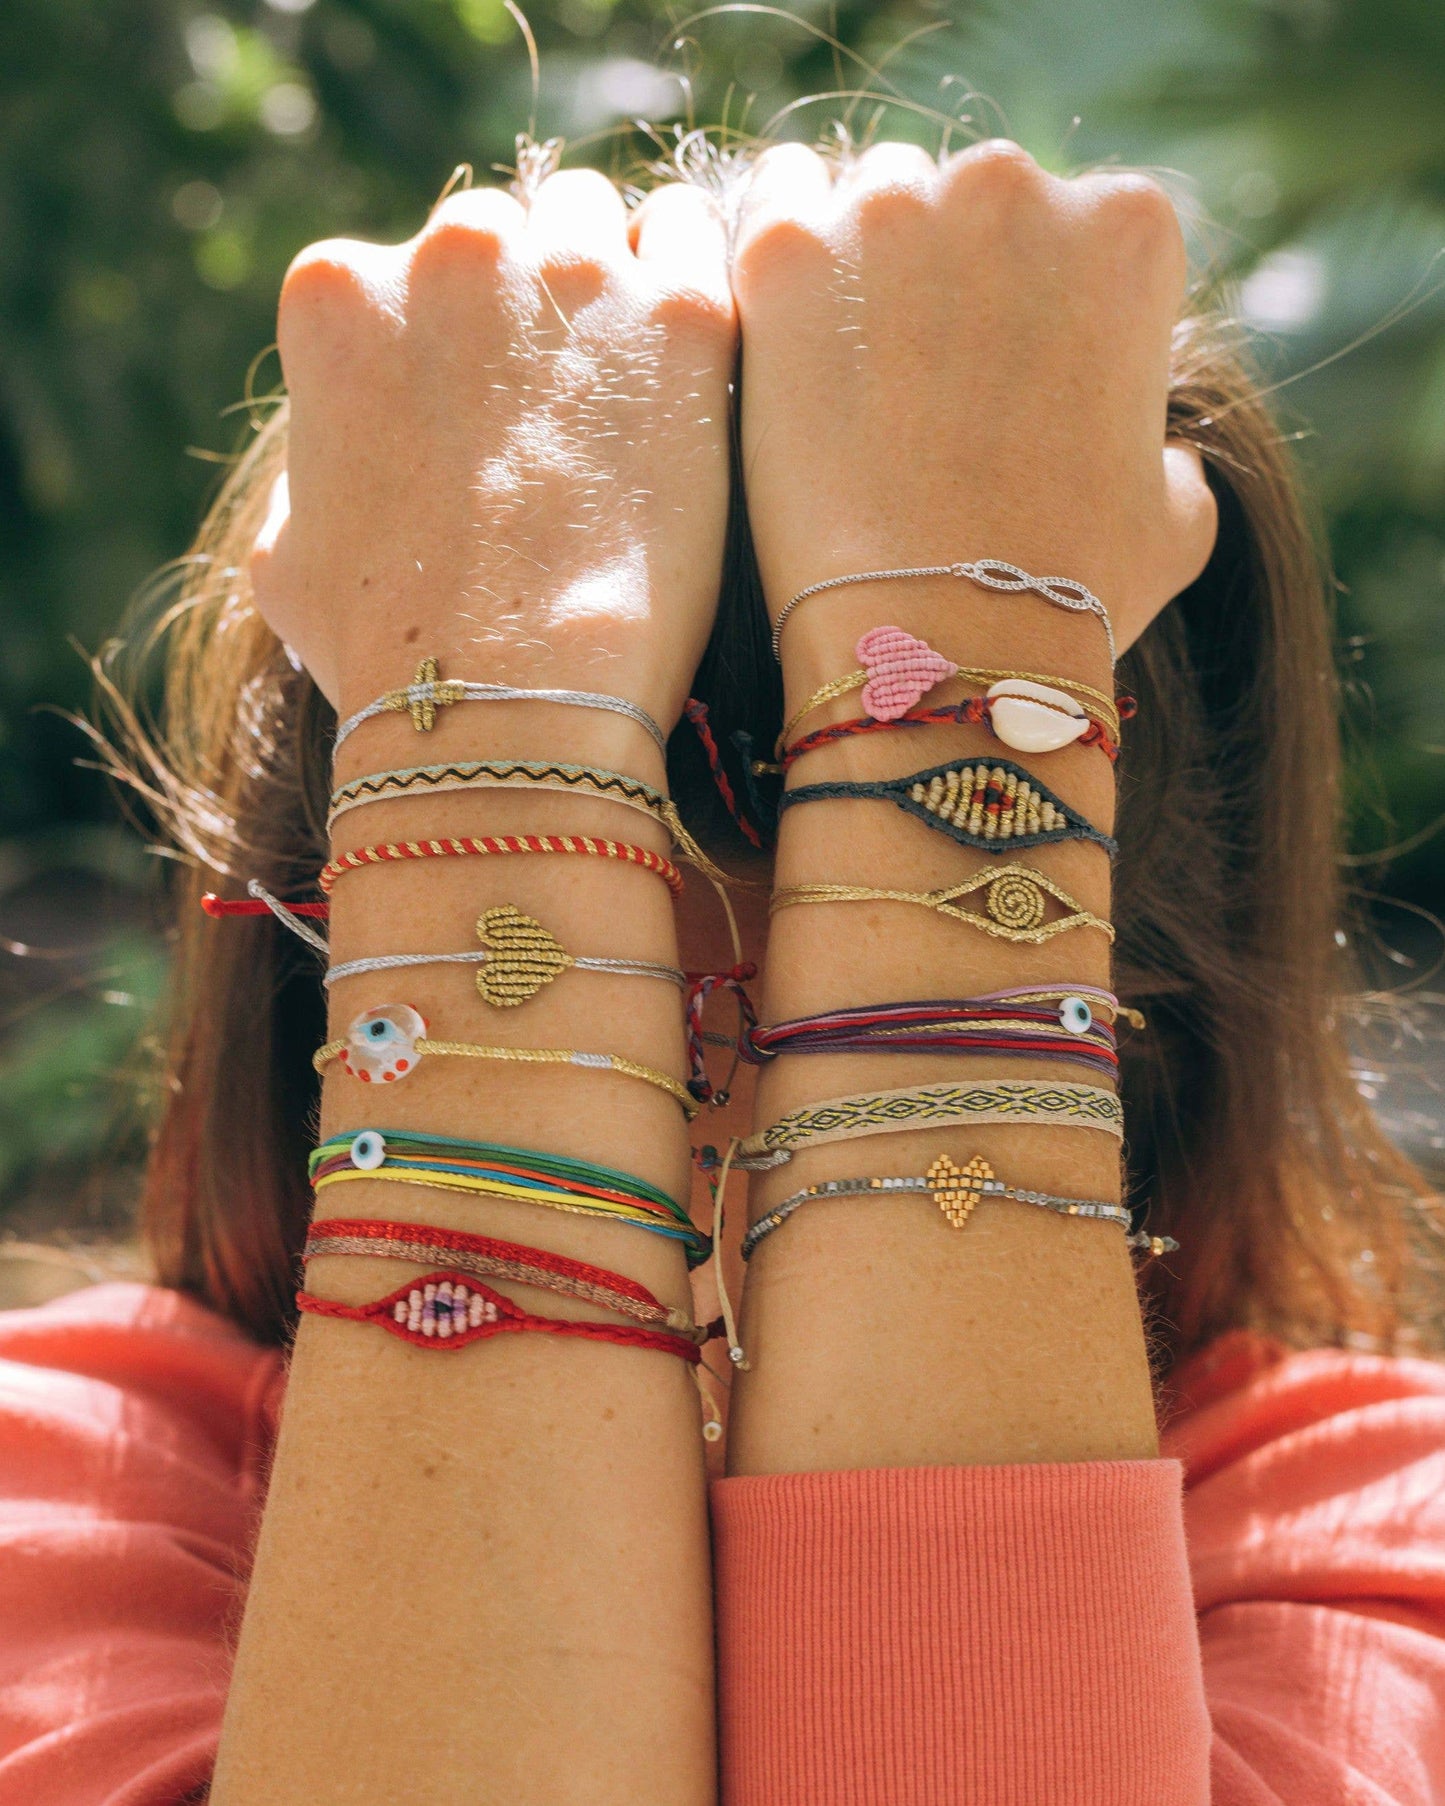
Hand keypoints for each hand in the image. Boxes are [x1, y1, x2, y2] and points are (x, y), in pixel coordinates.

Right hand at [251, 172, 735, 730]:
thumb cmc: (387, 646)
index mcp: (339, 296)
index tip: (482, 407)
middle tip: (562, 404)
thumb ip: (311, 467)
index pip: (406, 272)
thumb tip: (333, 454)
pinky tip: (689, 358)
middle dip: (529, 305)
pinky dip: (691, 284)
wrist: (512, 693)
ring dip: (609, 286)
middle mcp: (451, 252)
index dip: (449, 342)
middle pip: (506, 237)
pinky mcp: (681, 313)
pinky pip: (693, 240)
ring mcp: (571, 272)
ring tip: (628, 386)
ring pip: (597, 227)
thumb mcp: (287, 557)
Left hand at [733, 140, 1215, 660]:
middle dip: (952, 275)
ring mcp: (893, 211)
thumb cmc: (1067, 591)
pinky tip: (782, 344)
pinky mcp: (787, 255)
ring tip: (851, 377)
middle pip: (971, 201)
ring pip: (871, 201)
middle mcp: (1015, 188)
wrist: (939, 638)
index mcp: (1127, 229)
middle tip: (923, 384)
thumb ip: (1169, 453)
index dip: (1043, 303)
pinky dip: (782, 270)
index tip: (1013, 372)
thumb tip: (1159, 455)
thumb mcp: (1174, 521)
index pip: (1078, 225)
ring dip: (866, 264)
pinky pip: (773, 211)